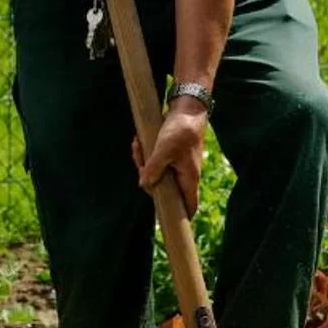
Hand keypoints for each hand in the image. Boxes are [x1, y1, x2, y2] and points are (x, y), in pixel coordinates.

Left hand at [132, 100, 208, 215]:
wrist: (187, 107)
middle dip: (147, 179)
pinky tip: (139, 141)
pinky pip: (155, 161)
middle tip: (140, 164)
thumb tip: (144, 185)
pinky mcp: (171, 155)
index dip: (181, 216)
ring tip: (138, 145)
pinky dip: (146, 154)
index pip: (189, 205)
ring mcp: (178, 165)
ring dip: (144, 162)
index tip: (167, 220)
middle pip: (164, 189)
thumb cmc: (181, 128)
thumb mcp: (164, 148)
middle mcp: (184, 174)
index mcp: (189, 178)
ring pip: (156, 173)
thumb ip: (154, 168)